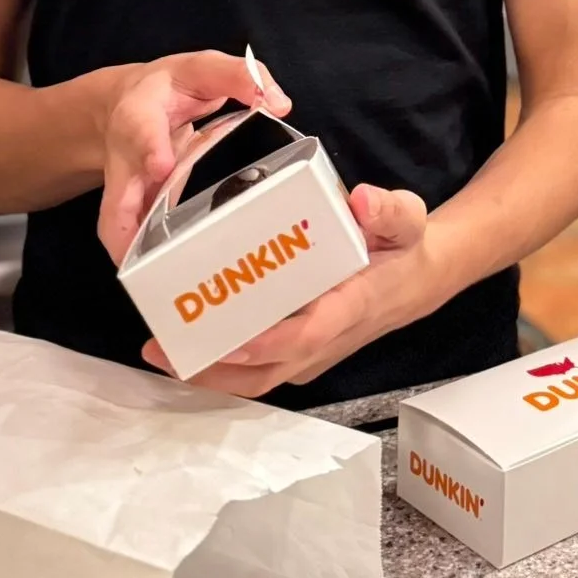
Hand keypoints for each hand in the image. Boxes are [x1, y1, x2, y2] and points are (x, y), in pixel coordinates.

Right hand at [96, 49, 291, 263]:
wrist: (129, 99)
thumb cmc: (175, 84)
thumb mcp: (206, 68)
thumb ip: (244, 78)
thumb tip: (278, 102)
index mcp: (142, 111)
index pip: (142, 130)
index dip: (150, 150)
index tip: (162, 168)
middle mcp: (126, 152)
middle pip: (118, 189)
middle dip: (127, 220)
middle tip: (138, 253)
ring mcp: (126, 182)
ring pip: (116, 221)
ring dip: (131, 251)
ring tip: (155, 282)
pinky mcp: (132, 203)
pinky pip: (128, 233)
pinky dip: (139, 257)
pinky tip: (163, 280)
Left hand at [142, 184, 434, 395]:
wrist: (416, 280)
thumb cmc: (404, 248)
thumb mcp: (406, 219)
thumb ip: (389, 209)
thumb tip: (361, 199)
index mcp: (350, 306)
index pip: (307, 335)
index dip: (267, 343)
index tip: (230, 339)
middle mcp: (326, 339)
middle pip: (267, 371)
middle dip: (215, 369)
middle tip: (163, 348)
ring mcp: (313, 352)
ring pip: (258, 378)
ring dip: (209, 373)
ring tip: (161, 349)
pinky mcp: (302, 352)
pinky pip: (258, 369)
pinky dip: (221, 366)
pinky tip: (187, 343)